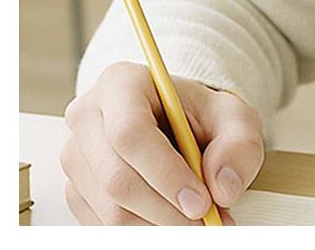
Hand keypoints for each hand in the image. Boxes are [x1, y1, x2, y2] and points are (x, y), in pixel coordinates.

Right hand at [60, 60, 264, 224]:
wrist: (180, 125)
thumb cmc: (202, 116)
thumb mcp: (234, 117)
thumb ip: (238, 145)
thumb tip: (224, 187)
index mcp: (121, 83)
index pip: (130, 133)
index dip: (165, 174)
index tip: (201, 202)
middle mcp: (87, 117)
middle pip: (118, 178)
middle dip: (167, 209)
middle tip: (206, 222)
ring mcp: (76, 157)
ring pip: (111, 210)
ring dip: (158, 225)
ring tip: (198, 222)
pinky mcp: (76, 190)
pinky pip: (104, 225)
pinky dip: (143, 231)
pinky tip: (172, 220)